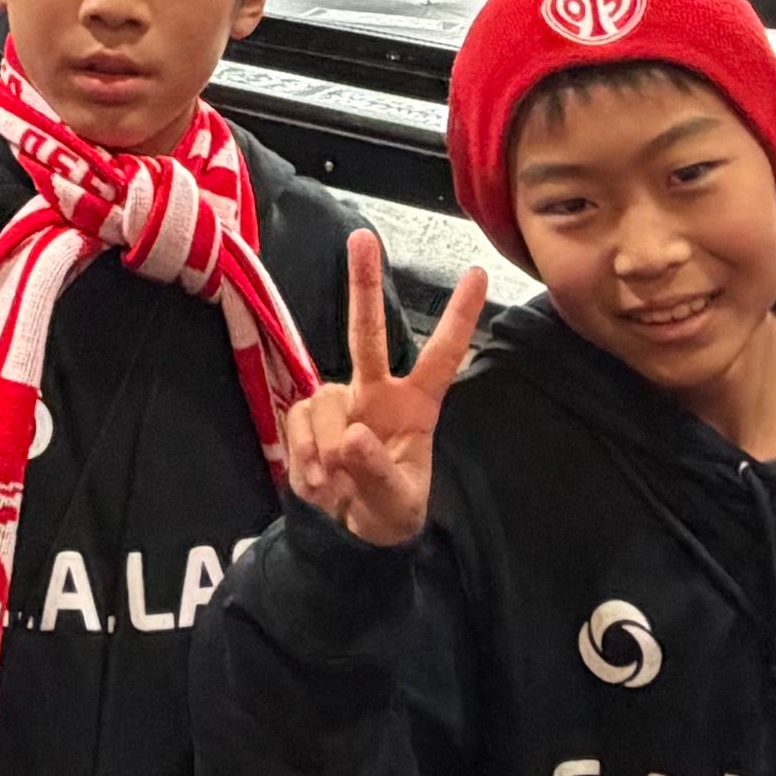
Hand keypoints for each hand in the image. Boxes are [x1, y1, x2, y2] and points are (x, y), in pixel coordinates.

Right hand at [279, 231, 488, 549]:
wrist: (348, 537)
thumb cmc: (390, 514)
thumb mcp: (396, 504)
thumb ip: (376, 472)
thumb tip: (351, 434)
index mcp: (416, 407)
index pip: (442, 356)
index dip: (459, 317)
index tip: (477, 273)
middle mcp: (376, 393)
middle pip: (369, 334)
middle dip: (364, 285)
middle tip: (362, 238)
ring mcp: (339, 402)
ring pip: (322, 403)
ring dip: (324, 451)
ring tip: (335, 487)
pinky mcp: (307, 416)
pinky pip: (298, 423)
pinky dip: (304, 458)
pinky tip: (318, 482)